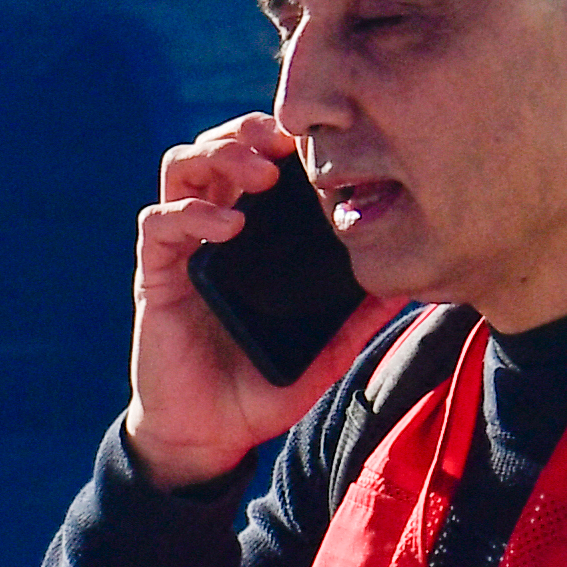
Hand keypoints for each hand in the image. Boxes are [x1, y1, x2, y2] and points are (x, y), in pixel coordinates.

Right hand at [124, 114, 380, 490]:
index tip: (319, 136)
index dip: (281, 137)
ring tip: (259, 175)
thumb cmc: (261, 388)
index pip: (259, 161)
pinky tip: (228, 225)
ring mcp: (182, 248)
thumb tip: (409, 290)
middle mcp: (213, 229)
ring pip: (181, 168)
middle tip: (283, 145)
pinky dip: (192, 212)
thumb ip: (359, 321)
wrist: (209, 435)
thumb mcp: (324, 354)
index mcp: (253, 237)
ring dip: (217, 156)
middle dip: (247, 131)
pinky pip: (159, 223)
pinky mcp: (156, 274)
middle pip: (218, 147)